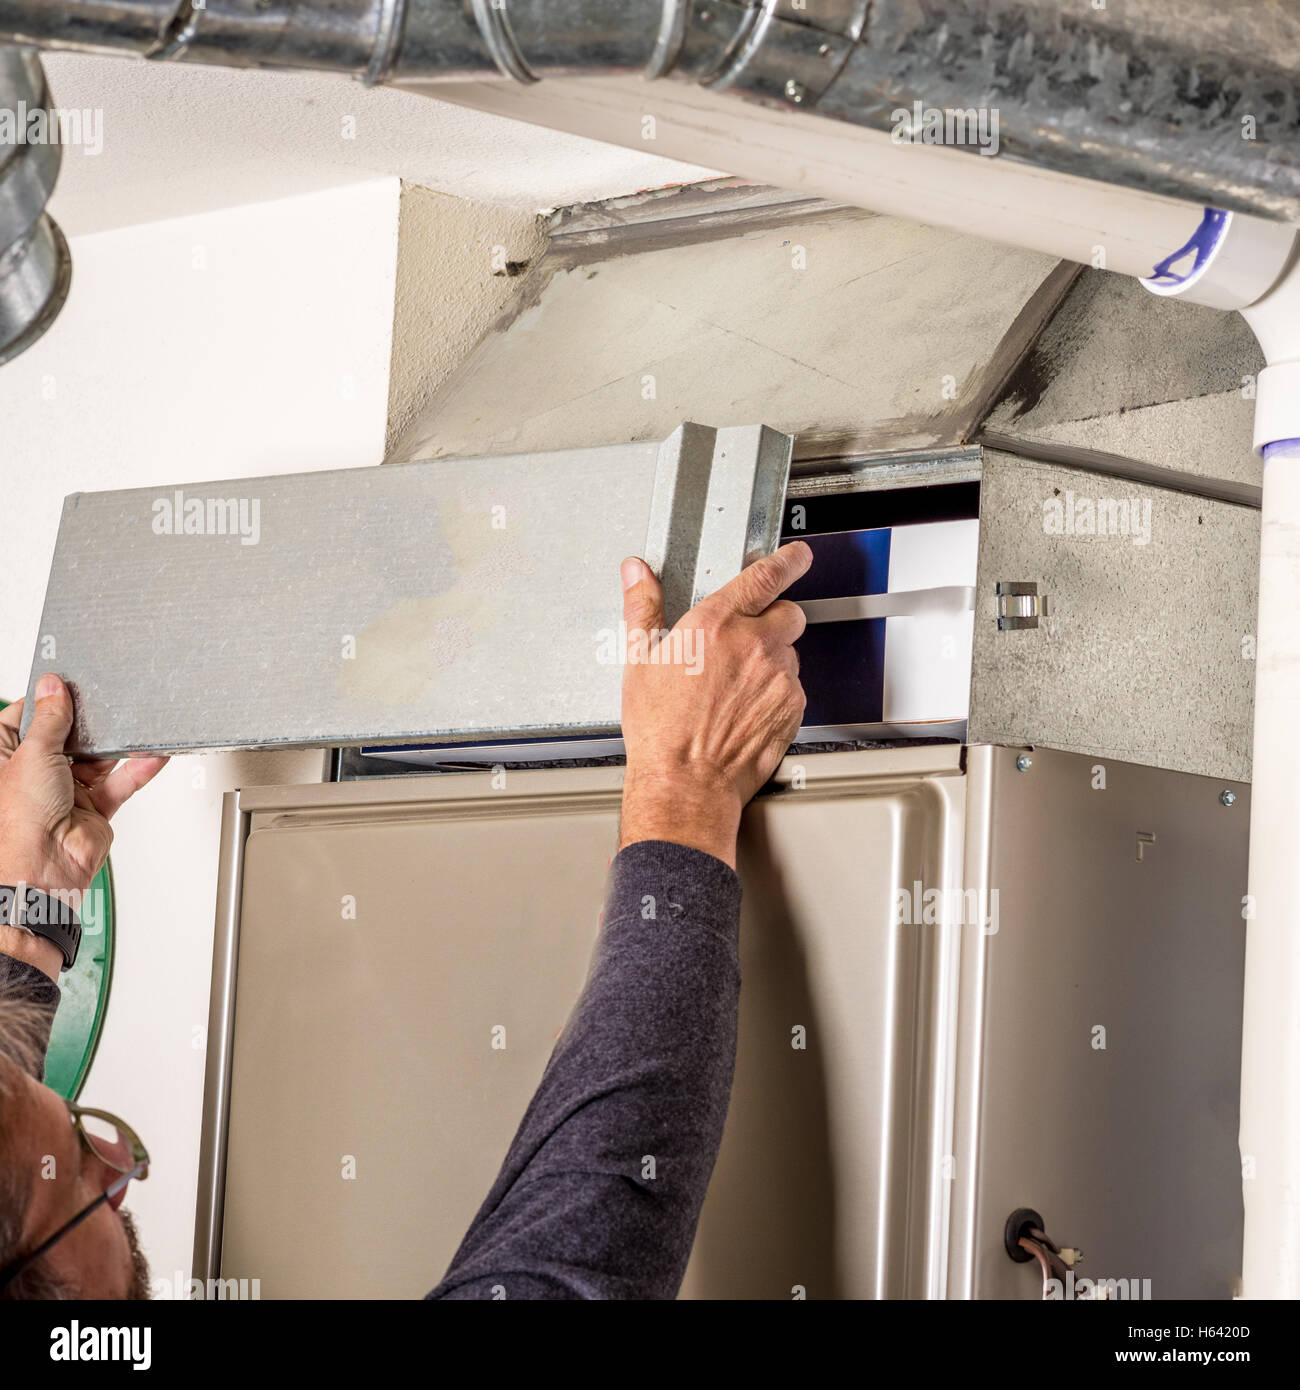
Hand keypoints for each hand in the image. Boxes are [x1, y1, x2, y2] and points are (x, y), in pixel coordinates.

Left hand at [0, 675, 166, 977]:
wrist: (43, 871)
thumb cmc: (16, 823)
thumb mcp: (32, 754)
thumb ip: (50, 719)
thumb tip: (53, 688)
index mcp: (4, 758)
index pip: (26, 718)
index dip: (47, 701)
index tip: (66, 683)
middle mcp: (33, 774)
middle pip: (66, 736)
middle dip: (86, 723)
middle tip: (104, 701)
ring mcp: (65, 791)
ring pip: (96, 758)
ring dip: (115, 745)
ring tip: (133, 724)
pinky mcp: (94, 807)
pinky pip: (120, 782)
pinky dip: (138, 769)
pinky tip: (152, 754)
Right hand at [617, 542, 811, 867]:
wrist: (686, 782)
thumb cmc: (661, 730)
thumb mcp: (639, 661)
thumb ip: (643, 608)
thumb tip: (637, 574)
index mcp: (716, 624)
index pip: (766, 575)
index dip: (788, 560)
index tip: (797, 555)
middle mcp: (755, 644)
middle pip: (790, 613)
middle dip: (776, 619)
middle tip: (749, 640)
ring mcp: (778, 676)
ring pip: (791, 654)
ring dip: (773, 660)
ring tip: (738, 687)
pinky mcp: (792, 707)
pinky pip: (793, 688)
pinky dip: (777, 693)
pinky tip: (746, 709)